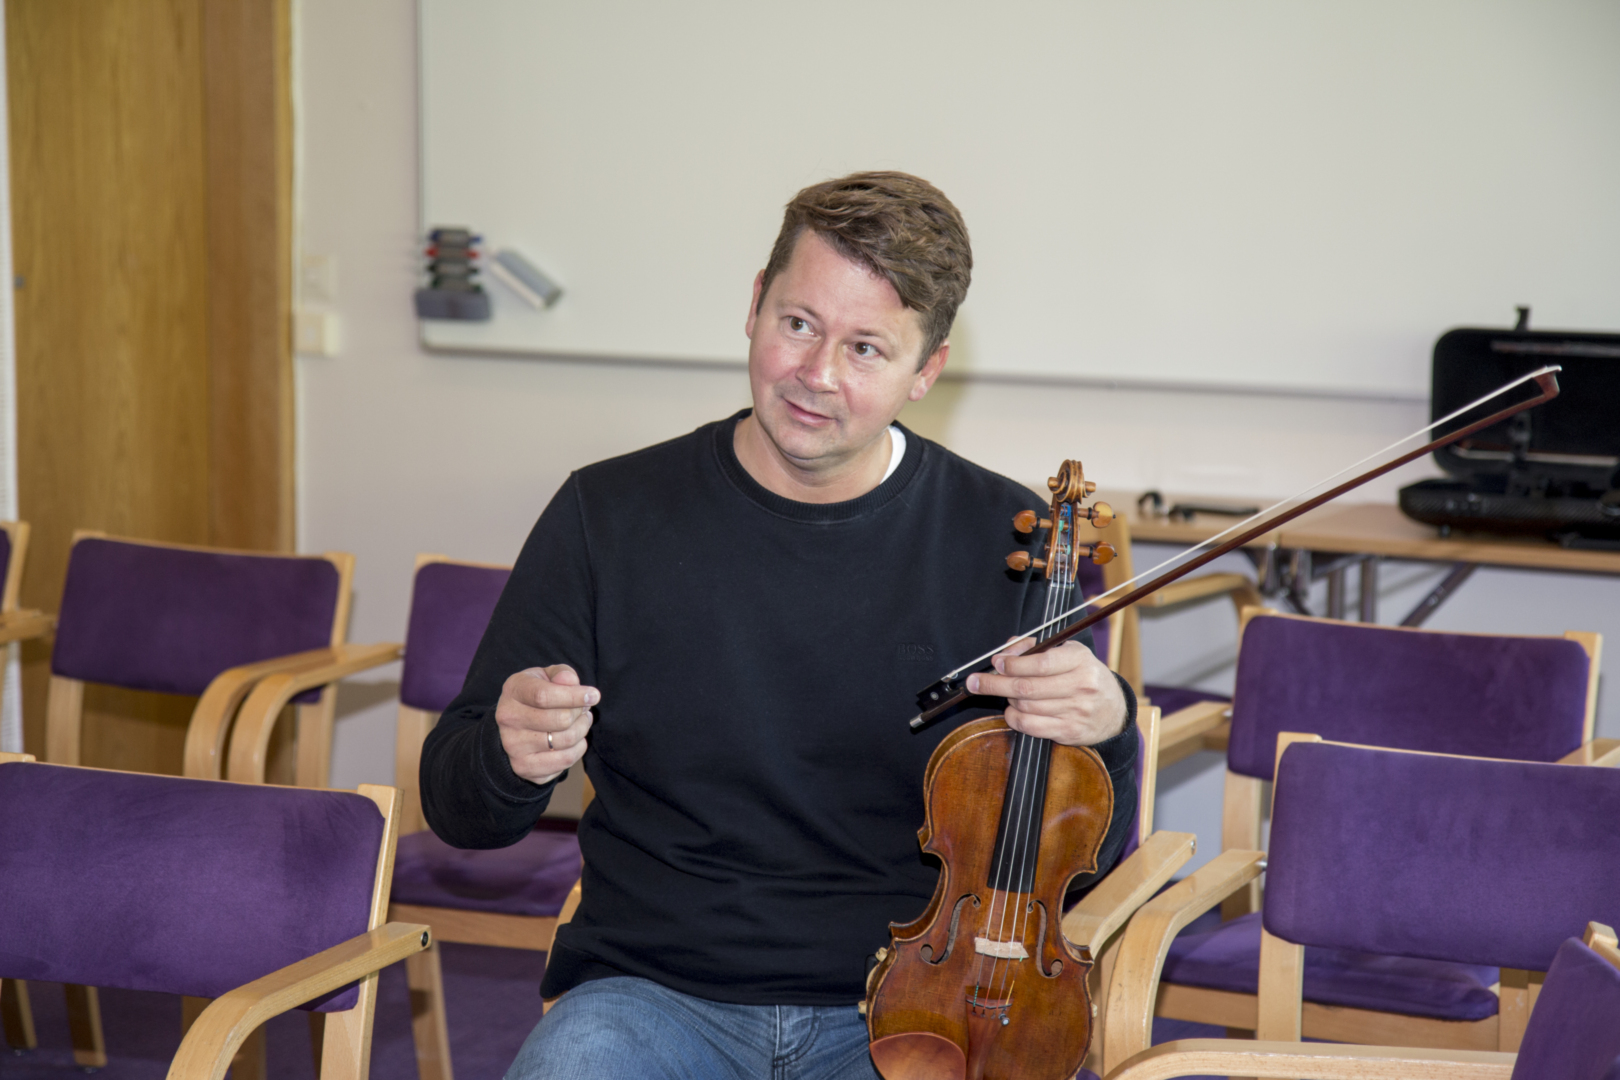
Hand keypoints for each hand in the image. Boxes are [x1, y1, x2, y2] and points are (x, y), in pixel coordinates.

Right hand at [496, 664, 596, 784]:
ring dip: (582, 730)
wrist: (517, 728)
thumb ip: (561, 674)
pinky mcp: (524, 766)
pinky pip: (565, 760)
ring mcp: (513, 746)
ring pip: (565, 740)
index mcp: (513, 691)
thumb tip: (570, 680)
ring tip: (581, 722)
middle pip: (560, 719)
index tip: (594, 695)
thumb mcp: (547, 677)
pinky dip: (578, 749)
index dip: (574, 696)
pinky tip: (574, 740)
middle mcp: (508, 719)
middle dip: (580, 713)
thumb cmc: (537, 696)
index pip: (544, 696)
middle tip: (584, 710)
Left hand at [966, 638, 1126, 746]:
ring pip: (1025, 706)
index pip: (1041, 663)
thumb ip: (1036, 648)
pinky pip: (1030, 727)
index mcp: (1080, 660)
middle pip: (1027, 687)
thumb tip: (1006, 650)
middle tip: (975, 682)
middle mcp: (1080, 685)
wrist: (1114, 710)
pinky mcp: (1069, 731)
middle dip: (995, 684)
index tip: (996, 662)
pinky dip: (1014, 718)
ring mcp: (1075, 711)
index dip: (1013, 664)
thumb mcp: (1069, 653)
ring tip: (1004, 693)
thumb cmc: (1084, 676)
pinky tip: (1012, 711)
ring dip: (1007, 699)